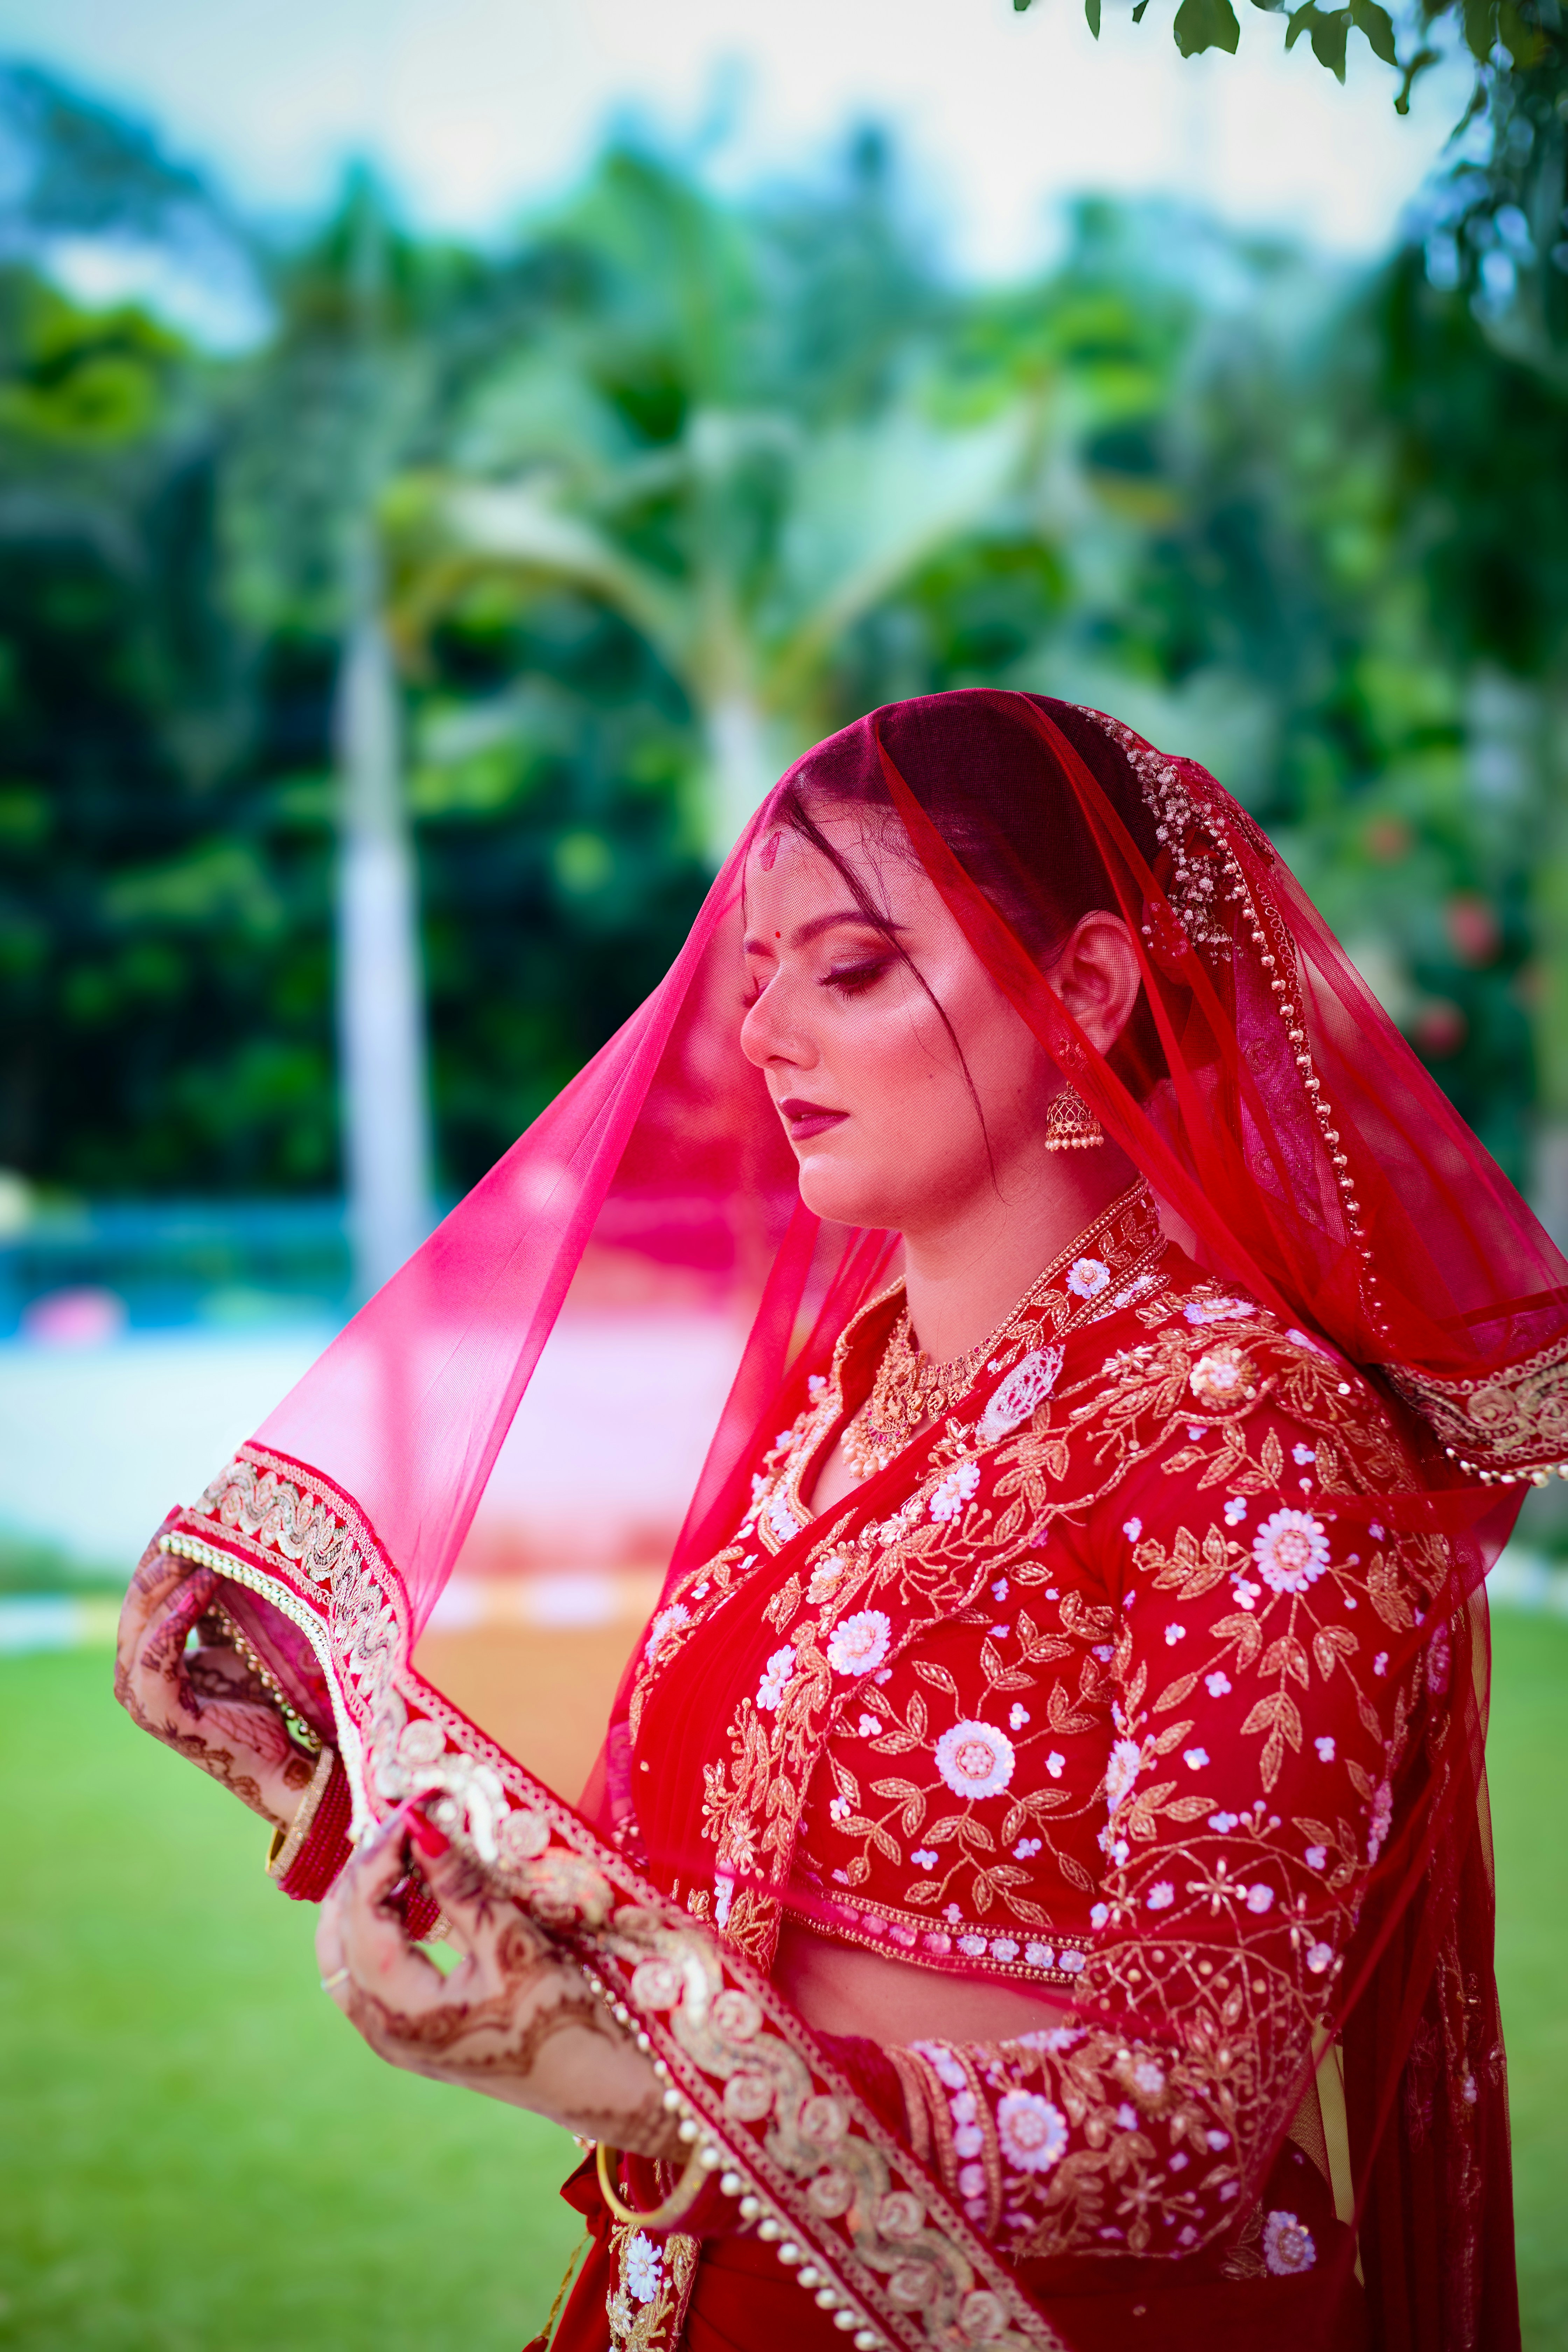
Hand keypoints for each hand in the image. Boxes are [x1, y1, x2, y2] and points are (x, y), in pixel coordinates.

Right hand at [114, 1539, 316, 1829]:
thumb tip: (226, 1551)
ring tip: (195, 1542)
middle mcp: (138, 1676)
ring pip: (141, 1623)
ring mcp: (144, 1697)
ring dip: (166, 1578)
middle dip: (160, 1555)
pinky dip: (174, 1617)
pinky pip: (156, 1655)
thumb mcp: (241, 1639)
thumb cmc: (270, 1699)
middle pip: (138, 1602)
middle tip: (186, 1514)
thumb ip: (221, 1607)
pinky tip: (200, 1584)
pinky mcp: (161, 1714)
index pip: (146, 1594)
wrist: (289, 1759)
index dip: (161, 1551)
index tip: (186, 1510)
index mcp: (151, 1657)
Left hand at [317, 1808, 678, 2155]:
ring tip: (403, 1854)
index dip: (381, 1856)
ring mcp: (391, 2037)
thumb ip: (461, 1886)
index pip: (363, 1916)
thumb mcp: (514, 1945)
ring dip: (364, 1900)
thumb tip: (421, 1823)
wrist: (594, 2083)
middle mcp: (383, 2030)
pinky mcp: (408, 2035)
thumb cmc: (564, 2017)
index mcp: (404, 2012)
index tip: (411, 1809)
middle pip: (338, 1936)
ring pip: (343, 1956)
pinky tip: (408, 1898)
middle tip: (404, 1826)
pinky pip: (365, 1973)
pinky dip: (375, 1928)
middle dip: (364, 1873)